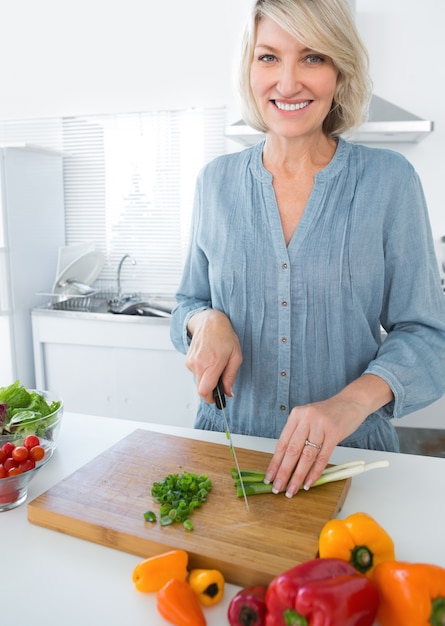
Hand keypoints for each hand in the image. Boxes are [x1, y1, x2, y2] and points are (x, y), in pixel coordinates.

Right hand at [185, 309, 241, 403]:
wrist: (210, 322)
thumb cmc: (224, 336)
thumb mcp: (236, 357)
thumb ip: (231, 377)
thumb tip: (228, 392)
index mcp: (212, 364)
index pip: (205, 391)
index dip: (211, 399)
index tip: (217, 399)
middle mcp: (199, 364)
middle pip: (200, 389)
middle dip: (210, 390)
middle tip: (219, 382)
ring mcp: (191, 362)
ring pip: (198, 381)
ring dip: (206, 378)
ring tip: (215, 365)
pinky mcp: (187, 360)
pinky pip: (195, 373)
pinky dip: (202, 371)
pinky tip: (208, 361)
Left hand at [264, 374, 393, 496]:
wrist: (352, 402)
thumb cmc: (329, 413)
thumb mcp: (308, 419)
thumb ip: (298, 435)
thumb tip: (285, 463)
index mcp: (296, 415)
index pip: (282, 443)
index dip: (275, 462)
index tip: (269, 477)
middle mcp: (306, 418)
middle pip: (291, 450)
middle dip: (283, 472)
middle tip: (277, 487)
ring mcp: (320, 425)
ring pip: (306, 456)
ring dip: (297, 476)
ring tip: (292, 489)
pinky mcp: (334, 433)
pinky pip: (322, 457)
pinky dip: (314, 472)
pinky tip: (308, 483)